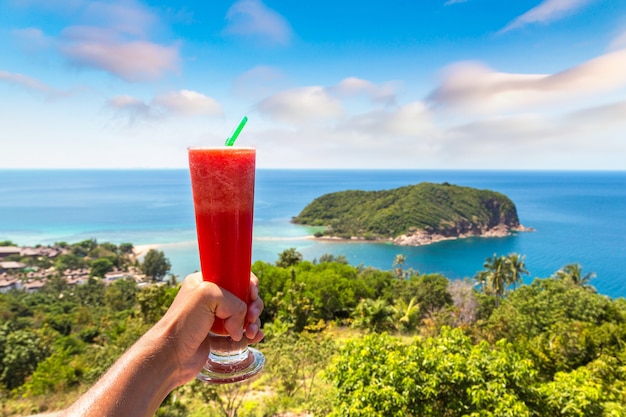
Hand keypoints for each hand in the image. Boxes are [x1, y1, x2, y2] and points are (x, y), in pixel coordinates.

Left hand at [150, 272, 264, 385]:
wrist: (170, 356)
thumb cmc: (184, 323)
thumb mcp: (208, 296)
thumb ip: (233, 302)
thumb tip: (242, 325)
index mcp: (204, 282)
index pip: (234, 276)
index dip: (248, 283)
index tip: (252, 294)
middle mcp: (209, 299)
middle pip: (242, 296)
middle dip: (253, 305)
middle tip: (252, 316)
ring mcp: (214, 318)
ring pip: (243, 315)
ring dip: (253, 322)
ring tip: (252, 333)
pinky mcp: (217, 337)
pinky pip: (240, 331)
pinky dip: (250, 334)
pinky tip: (256, 338)